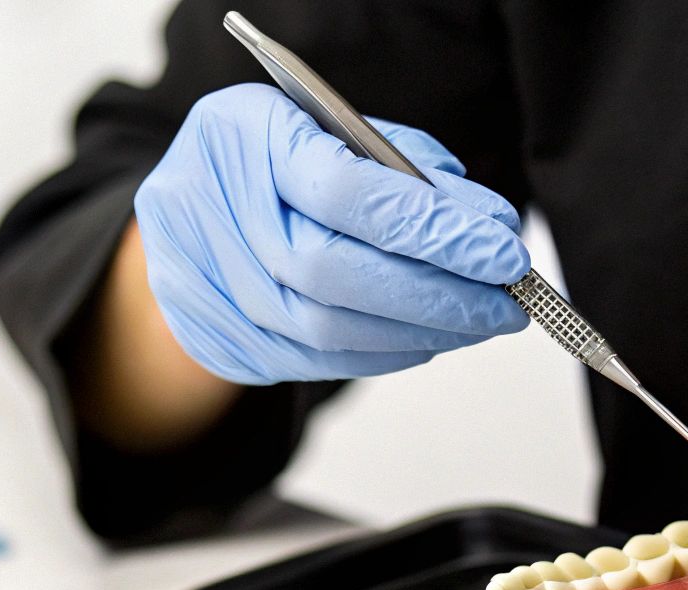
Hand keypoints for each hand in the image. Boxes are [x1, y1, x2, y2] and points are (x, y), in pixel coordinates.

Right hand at [133, 84, 529, 385]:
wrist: (181, 205)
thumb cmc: (268, 157)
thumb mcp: (329, 129)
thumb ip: (403, 168)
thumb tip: (488, 228)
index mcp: (242, 137)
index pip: (347, 193)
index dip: (433, 230)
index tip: (503, 252)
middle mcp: (212, 215)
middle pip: (336, 275)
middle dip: (439, 295)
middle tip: (506, 301)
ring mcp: (210, 285)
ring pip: (328, 330)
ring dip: (421, 332)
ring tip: (479, 320)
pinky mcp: (224, 339)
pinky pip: (317, 362)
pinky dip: (386, 353)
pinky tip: (428, 338)